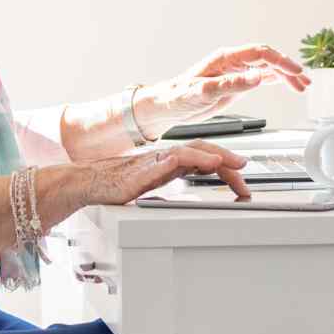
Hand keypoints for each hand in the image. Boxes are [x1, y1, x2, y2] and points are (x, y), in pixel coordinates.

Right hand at [69, 140, 251, 203]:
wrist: (89, 183)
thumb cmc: (117, 184)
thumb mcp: (152, 183)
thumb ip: (172, 178)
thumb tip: (194, 182)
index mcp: (169, 160)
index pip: (203, 156)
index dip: (224, 163)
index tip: (241, 174)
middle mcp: (164, 157)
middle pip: (200, 149)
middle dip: (225, 157)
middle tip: (244, 166)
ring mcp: (153, 162)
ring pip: (186, 152)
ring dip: (208, 157)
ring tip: (225, 163)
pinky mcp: (140, 171)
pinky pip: (163, 162)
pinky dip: (180, 161)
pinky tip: (193, 163)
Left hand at [133, 44, 310, 137]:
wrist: (165, 106)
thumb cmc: (177, 97)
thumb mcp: (202, 93)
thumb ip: (230, 84)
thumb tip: (256, 76)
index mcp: (225, 59)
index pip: (260, 53)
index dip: (280, 61)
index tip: (295, 72)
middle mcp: (232, 62)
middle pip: (267, 58)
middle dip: (288, 68)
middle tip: (304, 81)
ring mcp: (235, 71)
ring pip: (267, 67)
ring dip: (285, 75)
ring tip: (302, 85)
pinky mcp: (235, 82)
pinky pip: (261, 77)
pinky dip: (277, 80)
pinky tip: (287, 84)